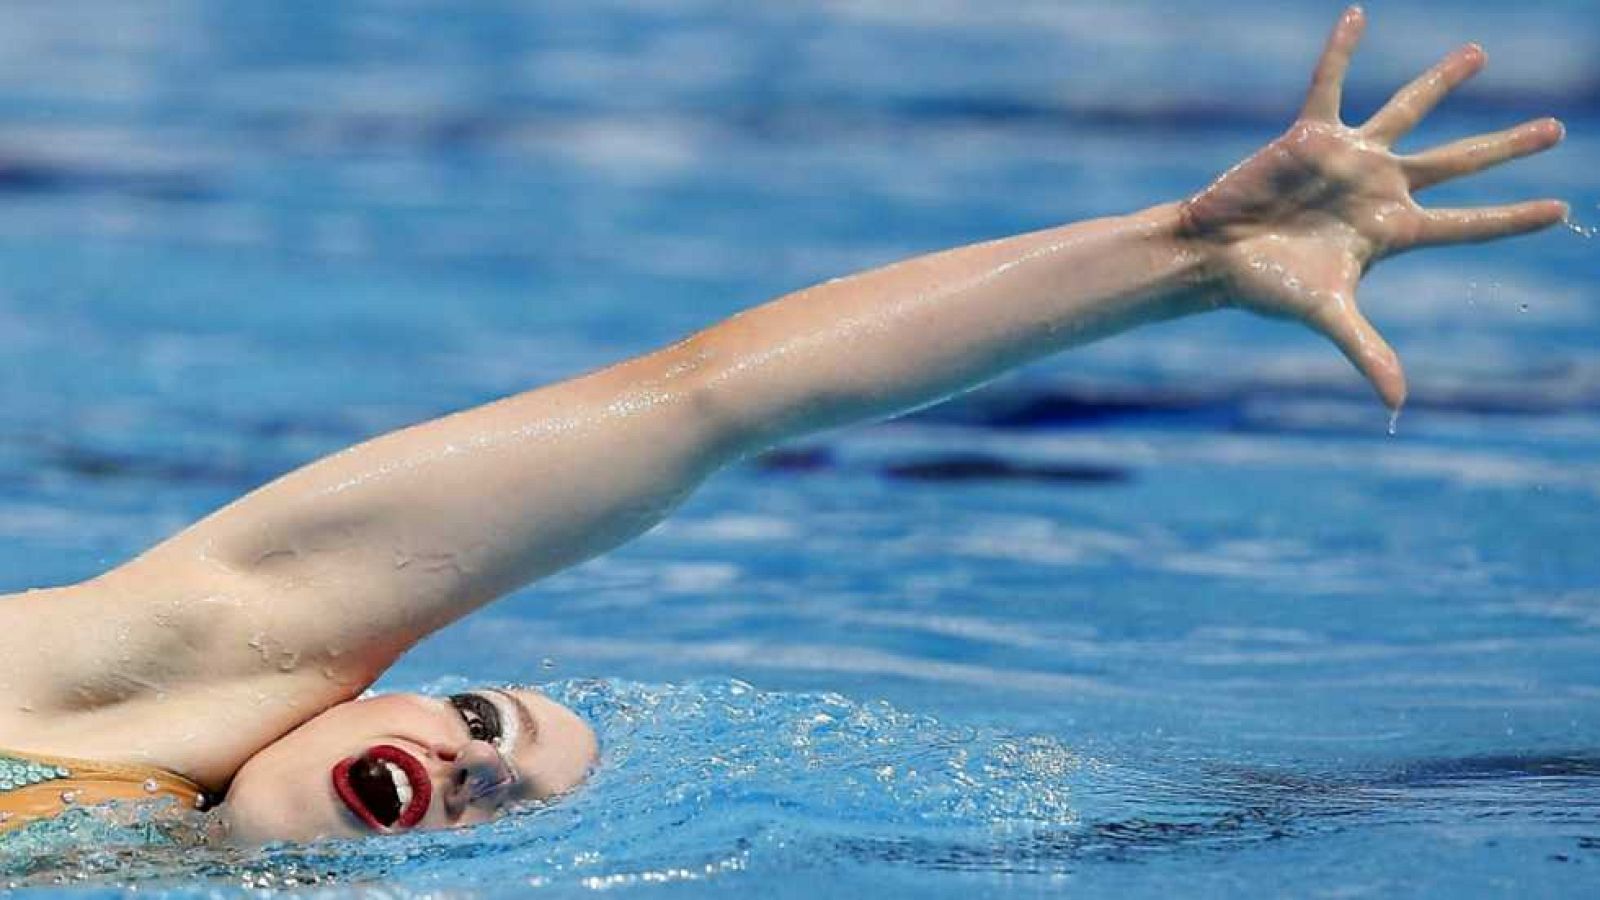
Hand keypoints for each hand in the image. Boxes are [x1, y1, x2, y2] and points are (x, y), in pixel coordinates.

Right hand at [1179, 5, 1567, 409]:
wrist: (1213, 255)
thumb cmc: (1266, 285)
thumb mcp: (1325, 312)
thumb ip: (1365, 349)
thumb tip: (1397, 401)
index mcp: (1391, 231)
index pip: (1466, 225)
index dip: (1512, 219)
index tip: (1560, 211)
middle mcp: (1380, 189)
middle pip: (1458, 164)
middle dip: (1506, 148)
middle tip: (1555, 129)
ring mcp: (1349, 160)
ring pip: (1409, 113)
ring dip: (1442, 83)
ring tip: (1479, 56)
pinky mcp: (1311, 135)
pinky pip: (1329, 82)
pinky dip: (1341, 50)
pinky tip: (1357, 15)